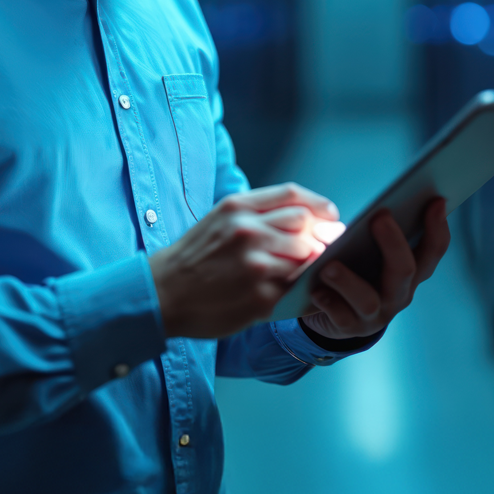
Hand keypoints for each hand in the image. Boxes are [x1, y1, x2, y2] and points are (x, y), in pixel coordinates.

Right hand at [150, 184, 344, 339]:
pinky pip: (296, 289)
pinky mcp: (260, 297)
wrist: (162, 294)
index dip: (319, 206)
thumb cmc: (194, 258)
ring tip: (289, 274)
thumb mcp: (219, 221)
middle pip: (305, 225)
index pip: (293, 196)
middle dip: (314, 238)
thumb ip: (259, 215)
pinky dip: (298, 290)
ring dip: (304, 266)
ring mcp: (256, 265)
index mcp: (237, 208)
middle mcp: (248, 232)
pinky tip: (286, 293)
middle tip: (310, 251)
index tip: (330, 216)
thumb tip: (309, 217)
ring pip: (305, 258)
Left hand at [300, 197, 449, 341]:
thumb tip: (362, 220)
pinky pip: (340, 317)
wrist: (333, 313)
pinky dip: (328, 302)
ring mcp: (376, 314)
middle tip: (380, 217)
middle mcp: (399, 294)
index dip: (437, 227)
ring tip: (330, 266)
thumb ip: (368, 234)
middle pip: (405, 271)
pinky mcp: (350, 327)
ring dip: (349, 281)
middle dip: (394, 243)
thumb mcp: (365, 251)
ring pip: (368, 300)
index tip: (436, 201)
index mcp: (410, 272)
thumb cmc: (354, 270)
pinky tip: (316, 290)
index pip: (432, 251)